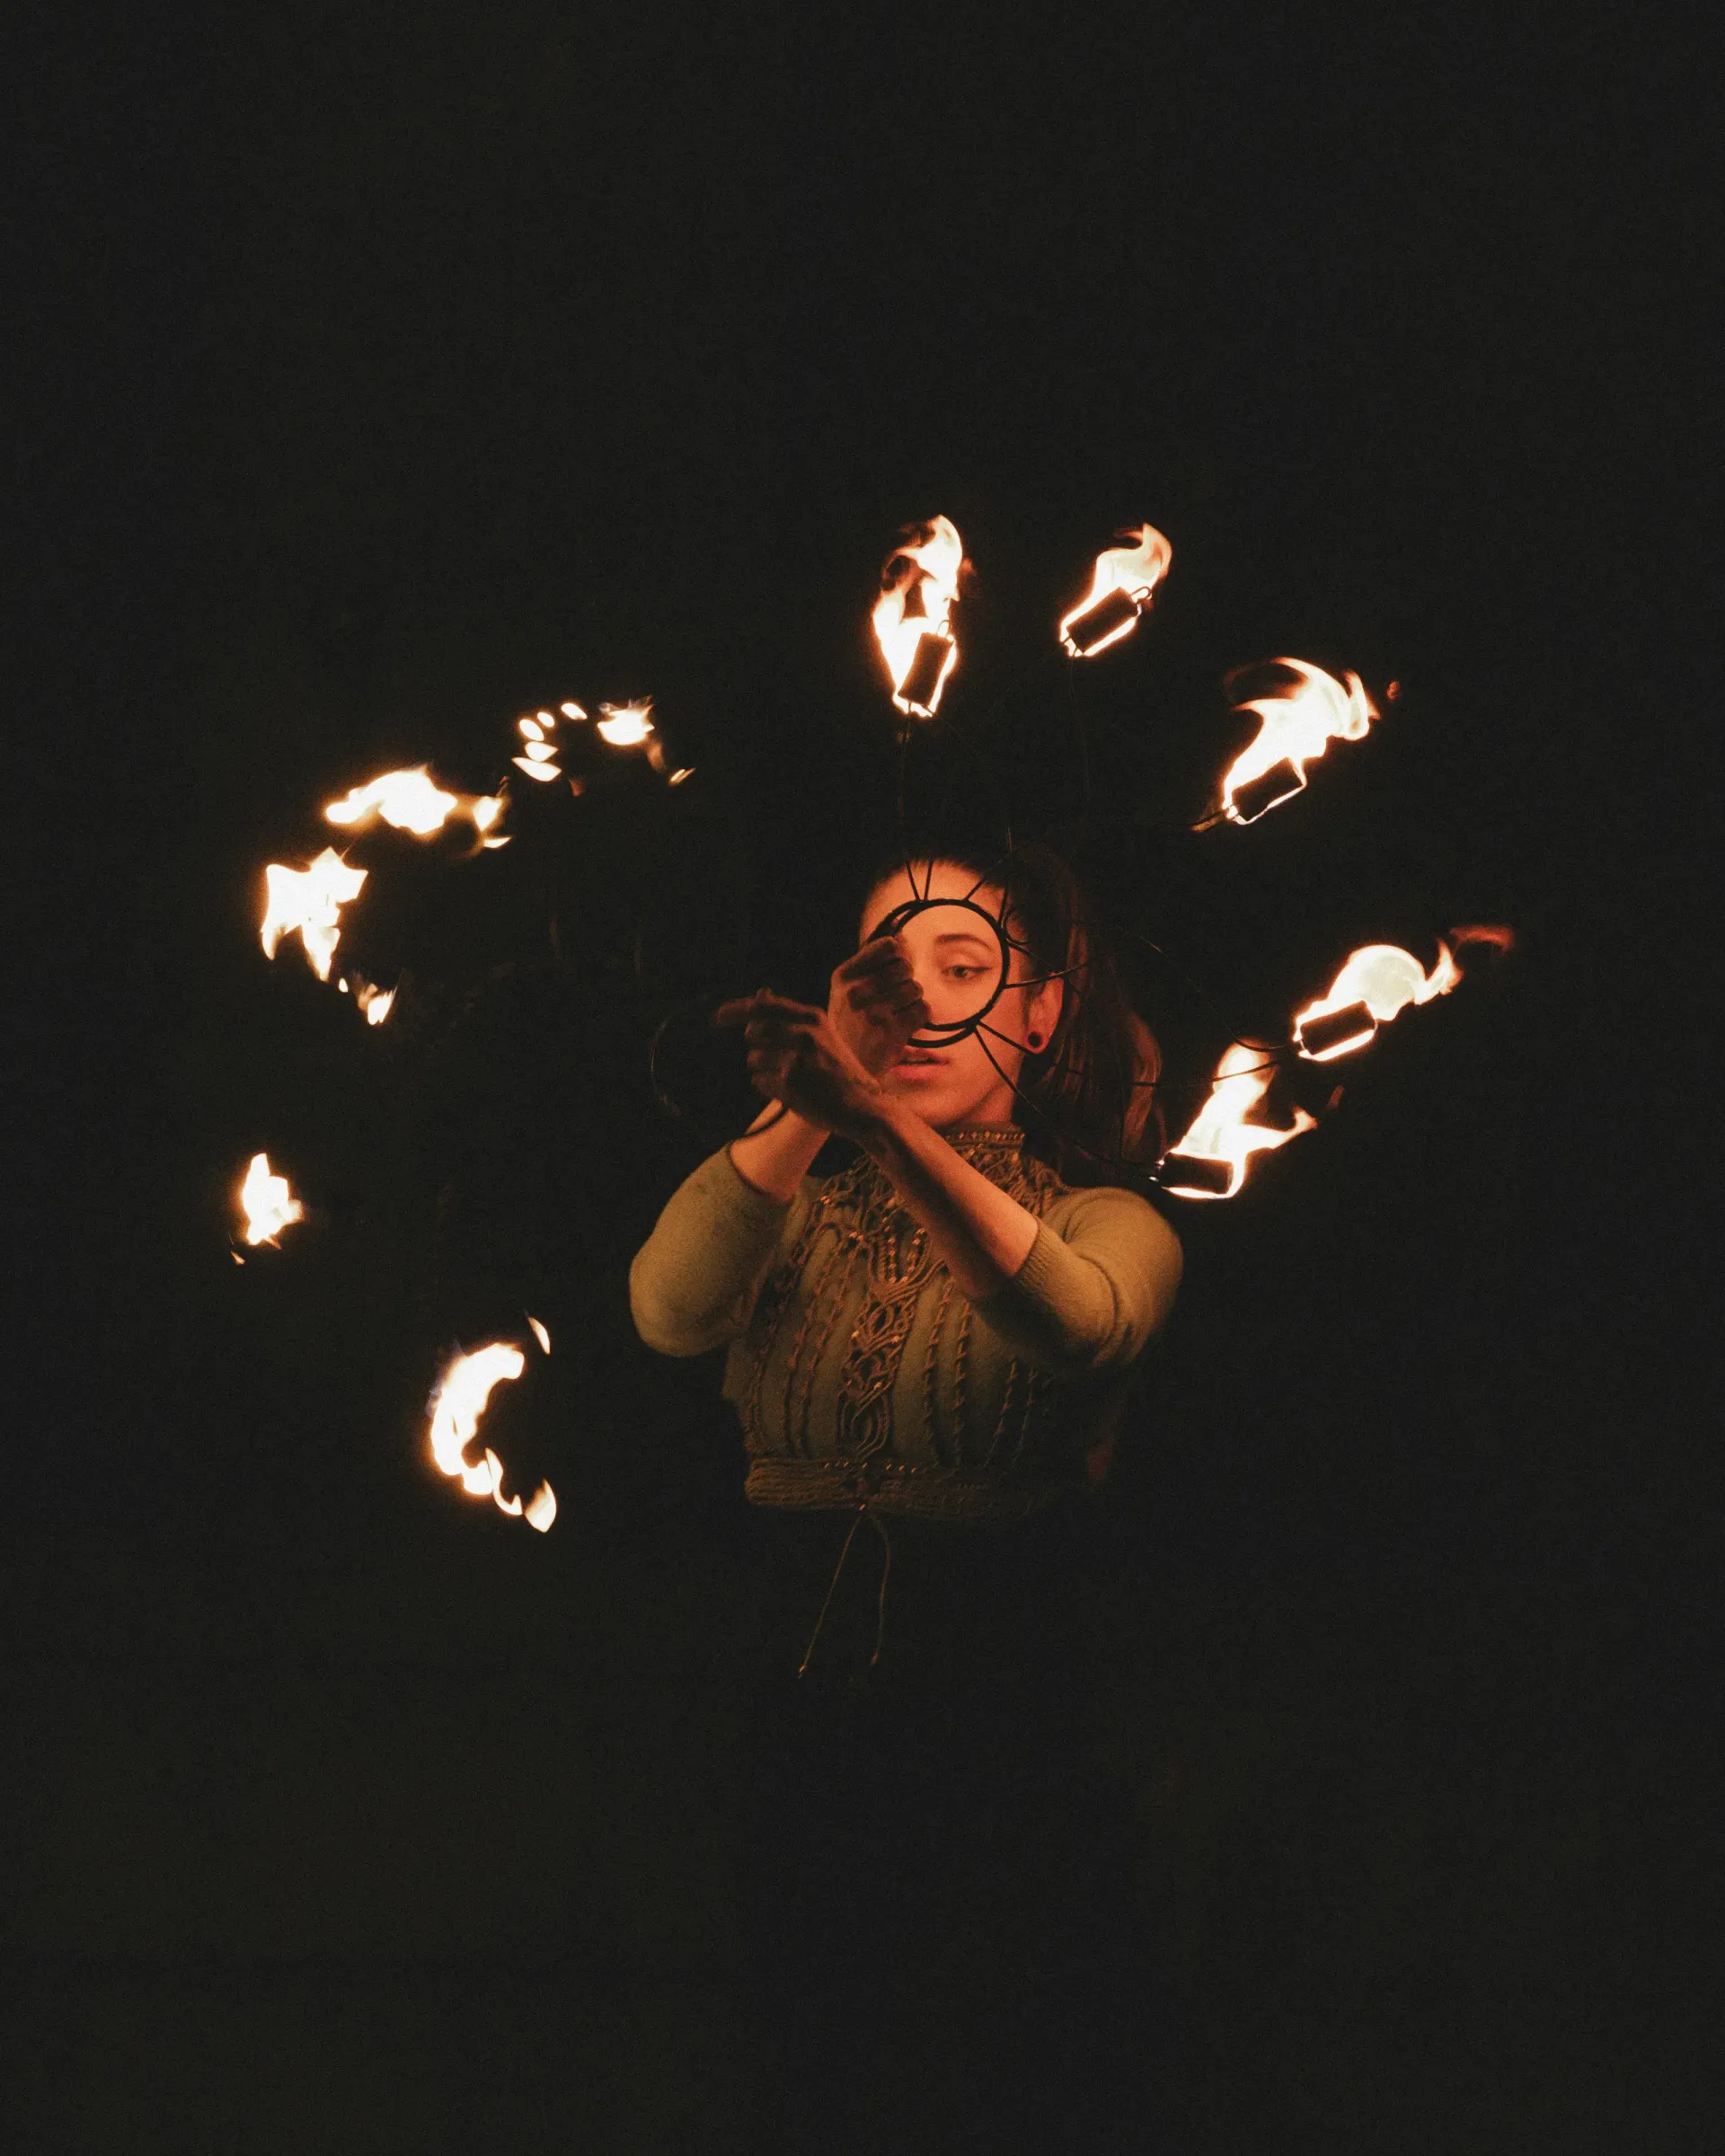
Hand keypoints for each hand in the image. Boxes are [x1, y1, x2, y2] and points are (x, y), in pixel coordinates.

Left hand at [715, 989, 891, 1142]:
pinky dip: (768, 1088)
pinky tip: (791, 1092)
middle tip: (777, 1061)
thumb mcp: (821, 1034)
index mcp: (812, 1017)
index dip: (734, 1010)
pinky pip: (758, 1081)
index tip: (717, 1017)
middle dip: (757, 1047)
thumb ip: (790, 1016)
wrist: (864, 1105)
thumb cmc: (840, 1071)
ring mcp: (796, 1056)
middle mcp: (803, 1032)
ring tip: (789, 1078)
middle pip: (753, 1031)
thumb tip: (759, 993)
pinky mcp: (789, 1081)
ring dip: (763, 1070)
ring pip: (753, 1059)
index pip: (762, 1005)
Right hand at [828, 935, 929, 1075]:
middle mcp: (856, 992)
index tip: (893, 969)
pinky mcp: (892, 1032)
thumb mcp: (848, 988)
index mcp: (844, 976)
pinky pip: (923, 1010)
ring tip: (897, 1012)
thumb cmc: (850, 1024)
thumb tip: (900, 930)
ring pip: (916, 988)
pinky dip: (918, 1018)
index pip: (888, 946)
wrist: (844, 1069)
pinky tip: (903, 1026)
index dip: (898, 956)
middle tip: (895, 996)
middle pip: (905, 967)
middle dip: (906, 980)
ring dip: (912, 1000)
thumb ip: (872, 960)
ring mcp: (874, 1013)